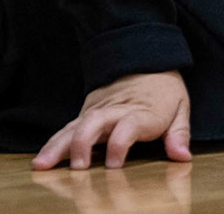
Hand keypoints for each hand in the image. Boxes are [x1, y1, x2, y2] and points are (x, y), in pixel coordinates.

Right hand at [32, 70, 191, 170]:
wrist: (144, 56)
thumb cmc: (164, 88)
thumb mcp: (180, 107)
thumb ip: (179, 134)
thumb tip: (182, 156)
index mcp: (143, 110)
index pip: (129, 125)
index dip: (121, 143)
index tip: (114, 164)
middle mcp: (117, 110)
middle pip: (96, 122)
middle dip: (84, 143)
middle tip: (79, 167)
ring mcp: (98, 110)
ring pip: (75, 125)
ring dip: (58, 145)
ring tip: (42, 164)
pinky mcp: (86, 112)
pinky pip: (67, 128)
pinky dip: (53, 143)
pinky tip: (41, 159)